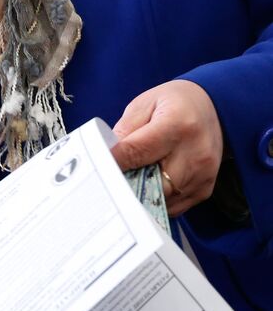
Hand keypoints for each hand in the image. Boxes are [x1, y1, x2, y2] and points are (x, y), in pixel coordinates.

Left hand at [111, 80, 222, 216]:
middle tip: (111, 180)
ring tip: (131, 180)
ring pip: (162, 199)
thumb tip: (107, 156)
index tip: (97, 169)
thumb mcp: (144, 104)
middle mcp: (195, 151)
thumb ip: (125, 130)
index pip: (138, 151)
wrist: (213, 107)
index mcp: (177, 123)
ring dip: (143, 194)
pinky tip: (151, 184)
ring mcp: (203, 173)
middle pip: (152, 182)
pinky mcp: (205, 188)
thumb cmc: (174, 103)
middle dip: (129, 183)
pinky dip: (158, 199)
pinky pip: (174, 207)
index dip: (114, 162)